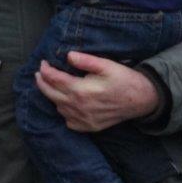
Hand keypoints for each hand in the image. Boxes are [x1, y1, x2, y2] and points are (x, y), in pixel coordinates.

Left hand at [35, 52, 159, 132]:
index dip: (45, 70)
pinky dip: (63, 111)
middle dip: (42, 82)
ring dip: (52, 96)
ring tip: (51, 85)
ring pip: (58, 107)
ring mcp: (83, 119)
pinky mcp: (89, 127)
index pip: (54, 79)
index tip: (43, 63)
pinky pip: (68, 121)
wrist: (142, 100)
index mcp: (81, 90)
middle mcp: (78, 107)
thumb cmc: (124, 79)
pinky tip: (65, 103)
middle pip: (50, 94)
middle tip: (39, 73)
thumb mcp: (106, 65)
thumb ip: (85, 61)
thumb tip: (68, 55)